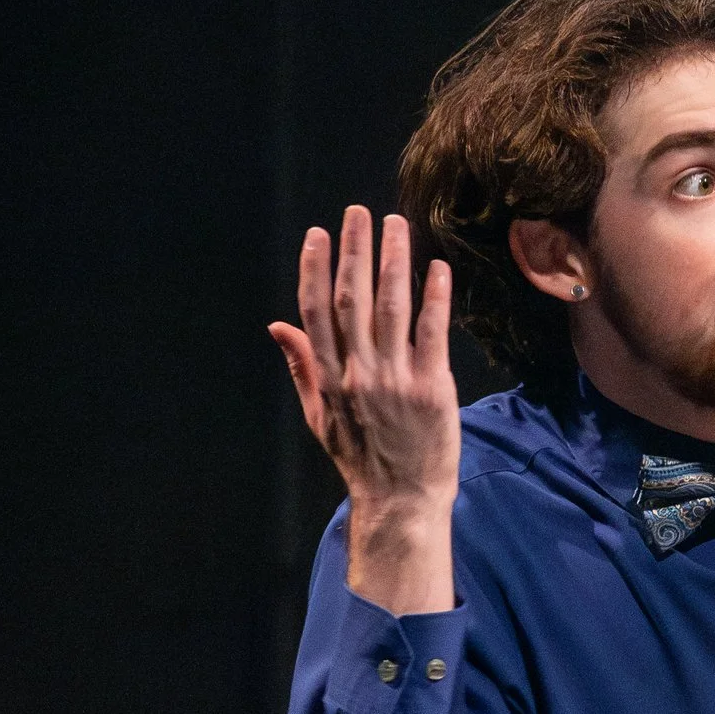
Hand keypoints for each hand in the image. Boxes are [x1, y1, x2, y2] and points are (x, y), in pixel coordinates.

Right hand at [269, 206, 459, 613]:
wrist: (401, 500)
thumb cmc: (361, 457)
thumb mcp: (320, 416)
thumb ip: (301, 367)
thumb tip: (277, 326)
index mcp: (329, 378)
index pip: (315, 313)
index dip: (315, 270)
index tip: (319, 234)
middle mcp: (358, 374)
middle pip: (352, 301)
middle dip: (354, 252)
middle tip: (358, 213)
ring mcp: (395, 380)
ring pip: (391, 309)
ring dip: (393, 262)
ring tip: (395, 225)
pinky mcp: (432, 389)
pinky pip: (432, 334)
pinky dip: (434, 299)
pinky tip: (437, 268)